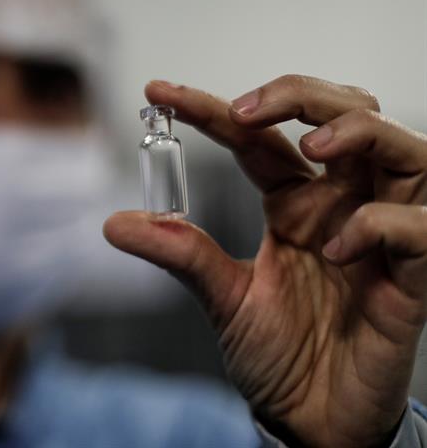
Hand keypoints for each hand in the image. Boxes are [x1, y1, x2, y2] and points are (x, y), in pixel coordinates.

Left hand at [104, 75, 426, 447]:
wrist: (310, 420)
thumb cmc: (277, 355)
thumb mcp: (222, 296)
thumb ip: (180, 253)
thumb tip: (113, 223)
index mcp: (295, 204)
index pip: (260, 136)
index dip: (212, 108)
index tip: (158, 93)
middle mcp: (341, 205)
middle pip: (344, 114)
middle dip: (301, 94)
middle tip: (246, 109)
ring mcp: (380, 236)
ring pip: (401, 149)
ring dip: (358, 132)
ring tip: (310, 148)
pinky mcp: (412, 278)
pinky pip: (418, 227)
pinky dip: (379, 223)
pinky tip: (334, 249)